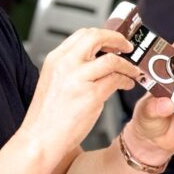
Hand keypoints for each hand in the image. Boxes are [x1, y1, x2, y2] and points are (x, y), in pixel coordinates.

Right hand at [19, 28, 142, 161]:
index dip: (103, 34)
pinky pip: (116, 80)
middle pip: (97, 38)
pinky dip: (126, 80)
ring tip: (132, 71)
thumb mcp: (55, 82)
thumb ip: (72, 68)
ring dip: (127, 64)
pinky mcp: (91, 95)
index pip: (82, 34)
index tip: (114, 40)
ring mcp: (78, 78)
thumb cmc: (47, 116)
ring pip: (112, 59)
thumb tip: (98, 61)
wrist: (40, 139)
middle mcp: (65, 64)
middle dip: (117, 40)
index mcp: (55, 59)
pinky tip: (127, 84)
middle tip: (128, 47)